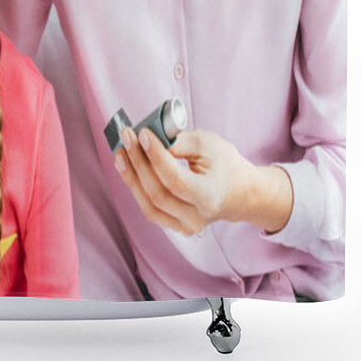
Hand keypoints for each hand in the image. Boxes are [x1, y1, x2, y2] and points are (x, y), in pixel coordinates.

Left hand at [114, 127, 292, 235]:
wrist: (239, 192)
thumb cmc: (225, 165)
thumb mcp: (209, 145)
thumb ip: (180, 142)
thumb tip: (152, 139)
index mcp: (209, 196)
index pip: (176, 180)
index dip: (156, 157)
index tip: (142, 134)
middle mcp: (197, 217)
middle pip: (158, 194)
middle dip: (138, 163)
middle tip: (127, 137)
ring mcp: (186, 226)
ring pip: (149, 206)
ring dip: (131, 177)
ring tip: (121, 153)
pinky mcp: (176, 226)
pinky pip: (151, 210)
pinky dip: (137, 188)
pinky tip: (129, 169)